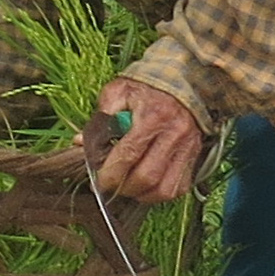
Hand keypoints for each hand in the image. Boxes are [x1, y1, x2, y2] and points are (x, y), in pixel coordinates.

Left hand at [81, 77, 203, 204]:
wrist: (182, 80)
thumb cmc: (145, 87)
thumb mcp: (118, 92)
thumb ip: (100, 119)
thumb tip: (80, 143)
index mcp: (152, 116)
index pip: (129, 155)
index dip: (110, 174)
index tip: (96, 181)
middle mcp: (173, 134)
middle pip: (147, 177)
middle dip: (123, 188)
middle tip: (108, 186)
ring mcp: (187, 148)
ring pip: (164, 189)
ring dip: (141, 195)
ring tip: (126, 189)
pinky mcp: (194, 156)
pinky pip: (178, 188)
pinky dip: (158, 194)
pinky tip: (144, 187)